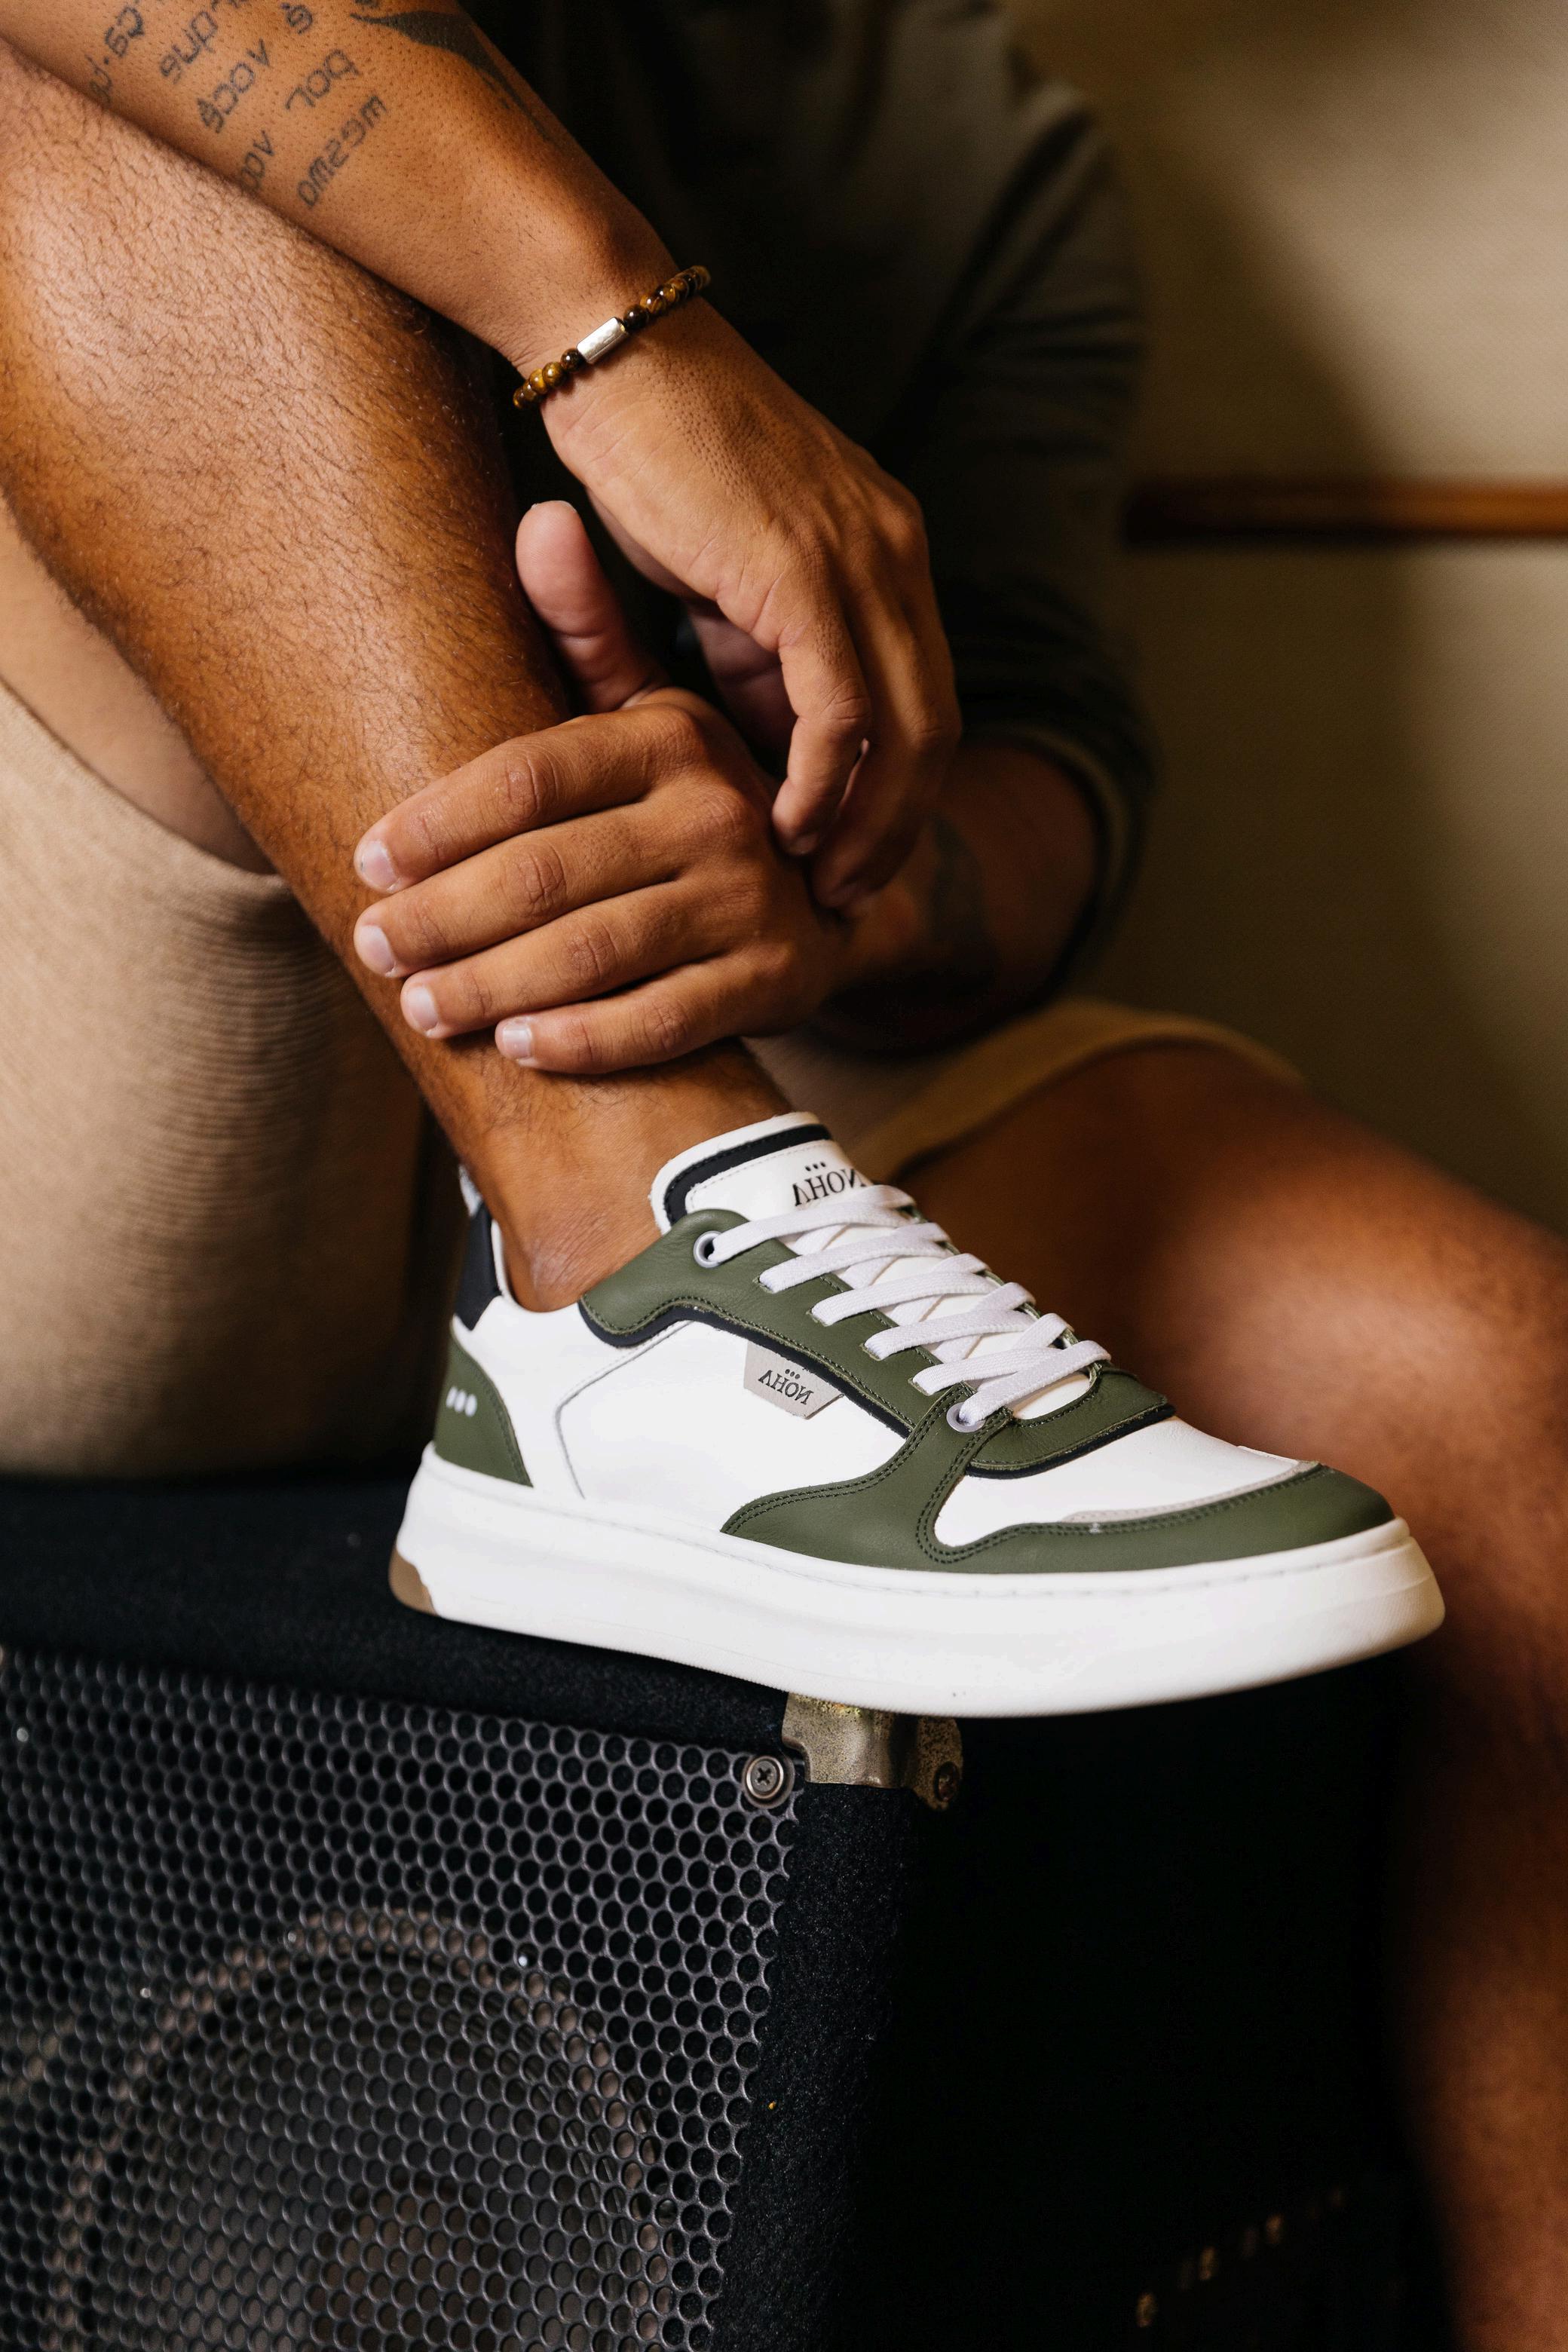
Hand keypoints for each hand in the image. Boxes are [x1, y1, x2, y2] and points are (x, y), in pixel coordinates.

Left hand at [350, 505, 902, 1071]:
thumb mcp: (653, 715)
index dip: (437, 825)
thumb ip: (588, 633)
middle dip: (443, 920)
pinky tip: (518, 1050)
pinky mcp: (773, 983)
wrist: (832, 894)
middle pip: (545, 874)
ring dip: (491, 989)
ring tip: (421, 1007)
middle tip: (374, 948)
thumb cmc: (697, 804)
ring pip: (591, 954)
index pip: (529, 779)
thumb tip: (542, 515)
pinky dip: (582, 1041)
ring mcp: (750, 902)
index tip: (367, 861)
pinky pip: (660, 1022)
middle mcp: (718, 813)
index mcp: (672, 737)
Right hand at [539, 296, 960, 908]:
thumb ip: (760, 643)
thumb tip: (767, 728)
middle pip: (936, 724)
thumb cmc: (646, 446)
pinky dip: (825, 783)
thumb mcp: (725, 564)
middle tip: (851, 896)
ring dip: (871, 821)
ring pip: (906, 729)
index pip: (925, 694)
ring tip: (823, 883)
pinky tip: (788, 828)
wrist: (611, 340)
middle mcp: (894, 549)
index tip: (858, 853)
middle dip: (901, 823)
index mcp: (886, 543)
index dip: (901, 788)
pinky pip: (844, 711)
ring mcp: (860, 558)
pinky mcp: (806, 571)